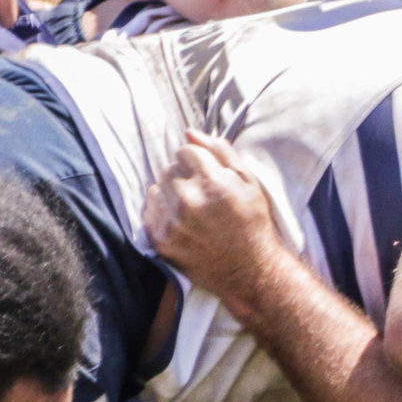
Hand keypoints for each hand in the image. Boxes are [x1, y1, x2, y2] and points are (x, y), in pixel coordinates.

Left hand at [142, 130, 288, 303]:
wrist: (249, 269)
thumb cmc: (252, 222)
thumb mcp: (249, 182)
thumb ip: (221, 152)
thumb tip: (190, 132)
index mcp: (212, 183)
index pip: (185, 151)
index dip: (197, 161)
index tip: (208, 174)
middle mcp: (188, 201)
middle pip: (169, 168)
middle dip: (184, 176)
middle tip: (202, 193)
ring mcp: (172, 222)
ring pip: (156, 187)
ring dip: (171, 193)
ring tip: (191, 207)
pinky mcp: (161, 240)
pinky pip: (149, 210)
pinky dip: (161, 210)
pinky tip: (181, 219)